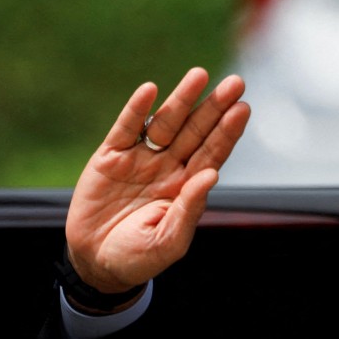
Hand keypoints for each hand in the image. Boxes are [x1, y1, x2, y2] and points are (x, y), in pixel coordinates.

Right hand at [65, 67, 249, 297]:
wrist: (96, 263)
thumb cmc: (138, 257)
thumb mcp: (169, 241)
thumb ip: (189, 209)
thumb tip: (212, 174)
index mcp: (187, 186)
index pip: (213, 153)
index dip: (227, 131)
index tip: (242, 109)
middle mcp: (168, 167)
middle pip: (196, 131)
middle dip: (214, 107)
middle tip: (236, 83)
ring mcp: (140, 159)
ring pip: (165, 123)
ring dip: (182, 99)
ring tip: (199, 76)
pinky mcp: (111, 157)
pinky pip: (126, 128)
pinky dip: (136, 110)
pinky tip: (150, 90)